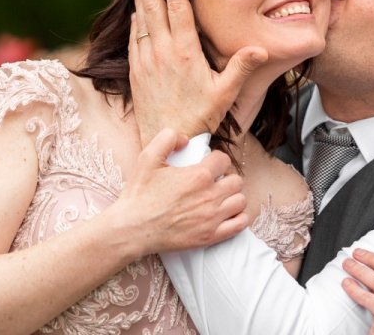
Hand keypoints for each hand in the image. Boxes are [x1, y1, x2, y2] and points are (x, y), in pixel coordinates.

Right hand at [115, 128, 248, 253]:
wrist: (133, 229)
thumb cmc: (139, 194)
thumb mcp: (147, 158)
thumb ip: (167, 139)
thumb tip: (186, 140)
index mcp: (198, 176)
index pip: (224, 160)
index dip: (216, 159)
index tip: (209, 165)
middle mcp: (209, 196)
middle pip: (236, 180)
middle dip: (226, 177)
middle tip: (214, 182)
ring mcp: (212, 217)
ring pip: (240, 200)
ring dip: (233, 196)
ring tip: (220, 197)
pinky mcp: (210, 236)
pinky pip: (240, 224)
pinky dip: (238, 217)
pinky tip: (227, 213)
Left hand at [128, 0, 267, 143]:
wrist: (170, 141)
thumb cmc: (202, 117)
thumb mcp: (226, 92)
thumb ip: (241, 67)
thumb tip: (260, 48)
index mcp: (185, 52)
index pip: (177, 8)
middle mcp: (162, 53)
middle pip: (153, 8)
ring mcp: (146, 62)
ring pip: (141, 22)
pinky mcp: (136, 74)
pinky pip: (134, 41)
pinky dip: (134, 24)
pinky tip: (135, 15)